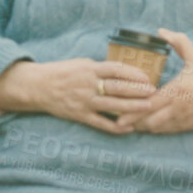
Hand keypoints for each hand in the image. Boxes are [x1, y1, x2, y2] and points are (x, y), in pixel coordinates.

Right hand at [0, 58, 156, 134]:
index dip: (133, 73)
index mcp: (90, 69)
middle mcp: (88, 85)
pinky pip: (101, 123)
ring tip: (148, 108)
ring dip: (132, 107)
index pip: (116, 69)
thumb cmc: (63, 72)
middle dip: (138, 91)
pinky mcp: (80, 115)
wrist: (38, 87)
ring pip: (113, 106)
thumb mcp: (82, 64)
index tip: (147, 77)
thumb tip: (123, 71)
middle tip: (154, 92)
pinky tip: (129, 128)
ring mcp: (85, 101)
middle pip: (118, 87)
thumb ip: (101, 68)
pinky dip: (116, 127)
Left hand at [121, 29, 192, 134]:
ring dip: (144, 126)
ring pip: (157, 128)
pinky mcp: (189, 126)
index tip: (118, 111)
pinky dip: (157, 129)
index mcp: (177, 90)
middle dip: (133, 121)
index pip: (149, 103)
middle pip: (148, 120)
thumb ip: (178, 42)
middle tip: (118, 120)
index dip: (132, 109)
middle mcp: (178, 108)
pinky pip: (168, 131)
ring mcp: (184, 119)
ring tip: (130, 124)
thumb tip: (160, 31)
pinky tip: (149, 125)